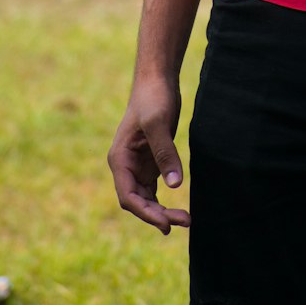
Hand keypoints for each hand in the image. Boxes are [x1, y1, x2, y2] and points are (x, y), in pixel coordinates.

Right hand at [108, 74, 190, 234]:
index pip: (128, 196)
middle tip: (184, 221)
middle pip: (138, 201)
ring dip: (162, 211)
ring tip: (186, 219)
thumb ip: (165, 153)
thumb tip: (175, 185)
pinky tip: (179, 209)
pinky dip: (164, 201)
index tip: (166, 224)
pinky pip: (154, 189)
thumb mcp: (158, 123)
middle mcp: (125, 166)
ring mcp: (137, 165)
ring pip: (146, 198)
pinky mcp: (150, 162)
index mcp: (119, 159)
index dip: (146, 213)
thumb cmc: (153, 98)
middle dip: (157, 215)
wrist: (157, 80)